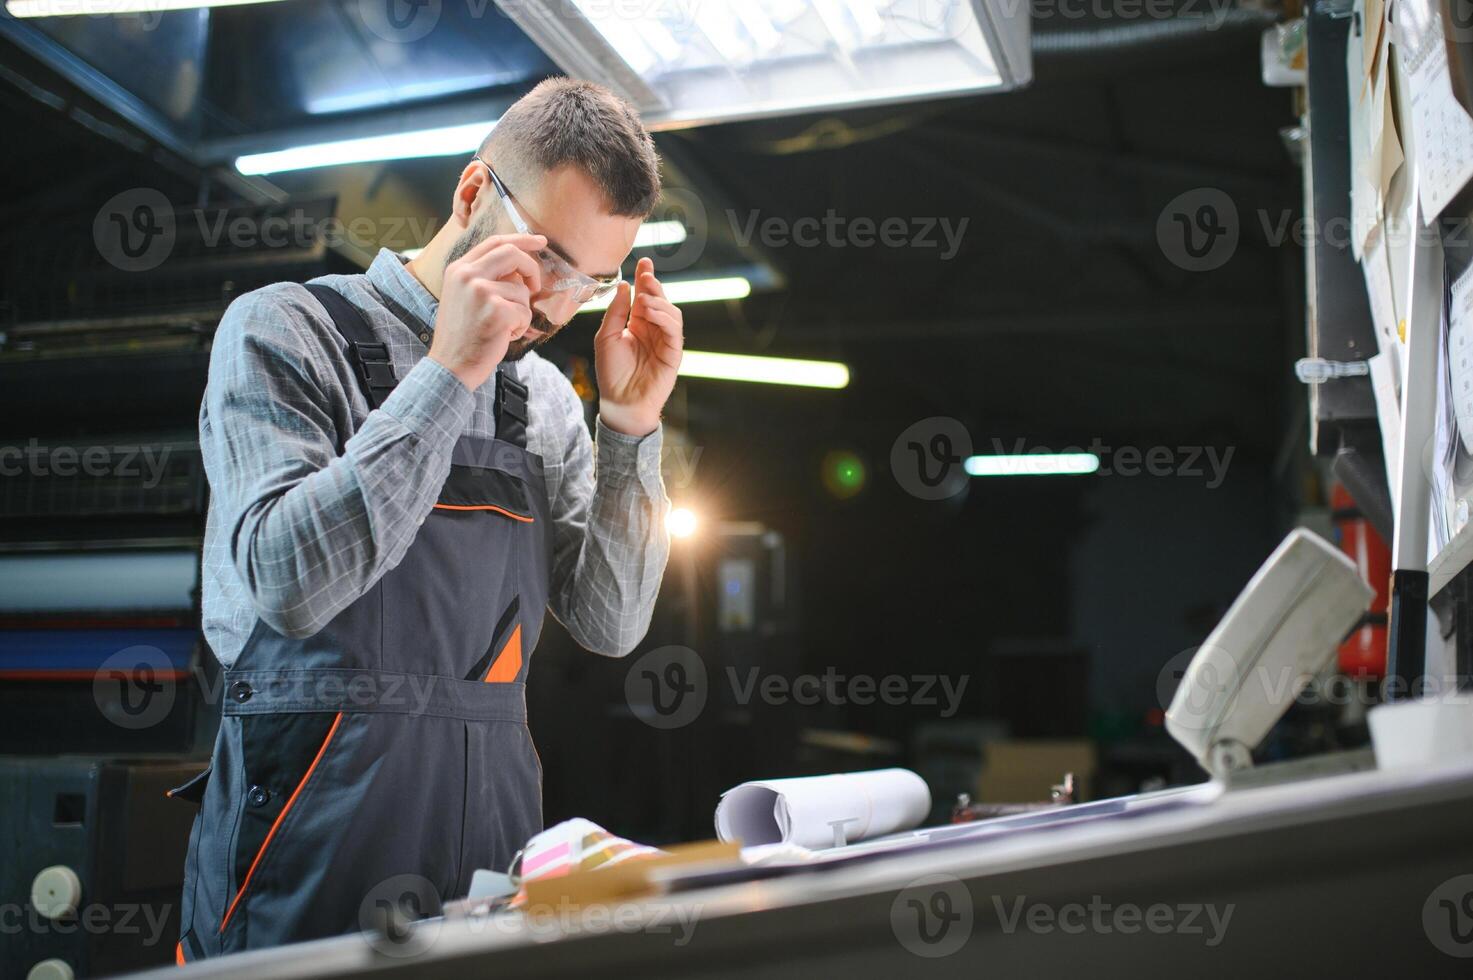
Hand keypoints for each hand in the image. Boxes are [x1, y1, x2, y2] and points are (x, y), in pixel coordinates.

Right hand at [428, 233, 544, 391]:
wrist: (450, 366)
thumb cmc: (462, 336)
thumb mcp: (463, 297)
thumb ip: (484, 277)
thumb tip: (517, 269)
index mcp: (458, 269)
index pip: (494, 242)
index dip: (520, 239)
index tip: (540, 241)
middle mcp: (467, 275)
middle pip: (512, 254)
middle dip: (531, 268)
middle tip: (536, 287)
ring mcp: (481, 291)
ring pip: (522, 290)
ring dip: (520, 312)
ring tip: (502, 327)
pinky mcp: (496, 311)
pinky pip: (524, 312)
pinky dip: (520, 327)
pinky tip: (502, 336)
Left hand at [595, 257, 683, 436]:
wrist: (620, 402)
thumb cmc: (611, 373)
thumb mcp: (606, 337)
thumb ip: (616, 312)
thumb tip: (624, 286)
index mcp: (637, 325)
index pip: (644, 297)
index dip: (645, 279)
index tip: (644, 262)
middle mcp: (653, 330)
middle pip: (659, 300)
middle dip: (654, 284)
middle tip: (646, 272)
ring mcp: (664, 341)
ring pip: (671, 312)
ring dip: (658, 301)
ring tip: (644, 299)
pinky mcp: (673, 353)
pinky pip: (674, 330)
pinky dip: (664, 317)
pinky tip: (651, 312)